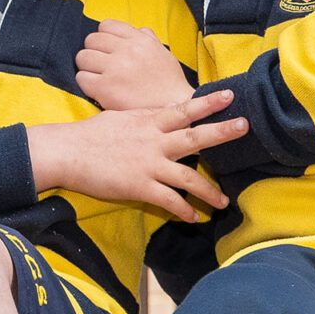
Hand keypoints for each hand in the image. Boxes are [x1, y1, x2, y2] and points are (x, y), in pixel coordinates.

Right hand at [26, 91, 244, 222]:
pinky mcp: (140, 186)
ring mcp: (149, 164)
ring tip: (225, 201)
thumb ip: (144, 119)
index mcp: (149, 121)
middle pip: (195, 136)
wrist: (69, 151)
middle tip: (245, 127)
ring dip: (209, 191)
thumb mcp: (121, 117)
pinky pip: (168, 201)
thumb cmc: (91, 134)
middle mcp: (154, 141)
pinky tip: (193, 217)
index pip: (185, 110)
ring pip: (188, 178)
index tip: (230, 96)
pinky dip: (183, 210)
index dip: (209, 103)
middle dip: (222, 132)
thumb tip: (158, 116)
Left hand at [76, 19, 189, 110]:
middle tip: (101, 65)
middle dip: (93, 51)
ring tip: (97, 76)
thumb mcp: (164, 54)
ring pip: (83, 57)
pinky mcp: (105, 88)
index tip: (107, 49)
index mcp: (140, 40)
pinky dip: (86, 83)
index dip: (103, 36)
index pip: (107, 25)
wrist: (175, 108)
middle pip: (91, 40)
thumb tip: (139, 29)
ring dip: (87, 67)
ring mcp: (115, 68)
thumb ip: (150, 39)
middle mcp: (127, 50)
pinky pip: (81, 77)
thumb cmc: (169, 84)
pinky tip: (97, 89)